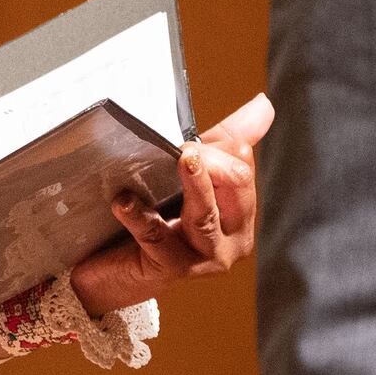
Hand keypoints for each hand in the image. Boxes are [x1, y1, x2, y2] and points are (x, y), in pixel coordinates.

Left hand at [64, 92, 271, 316]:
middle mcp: (233, 240)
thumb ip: (225, 142)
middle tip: (184, 149)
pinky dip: (141, 216)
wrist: (112, 268)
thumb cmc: (158, 217)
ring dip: (193, 185)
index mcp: (241, 214)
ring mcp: (204, 258)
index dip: (216, 149)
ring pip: (205, 215)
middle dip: (208, 162)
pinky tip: (124, 201)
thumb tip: (263, 104)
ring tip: (181, 160)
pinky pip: (158, 238)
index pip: (242, 167)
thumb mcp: (192, 175)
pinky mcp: (170, 270)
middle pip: (234, 186)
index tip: (189, 143)